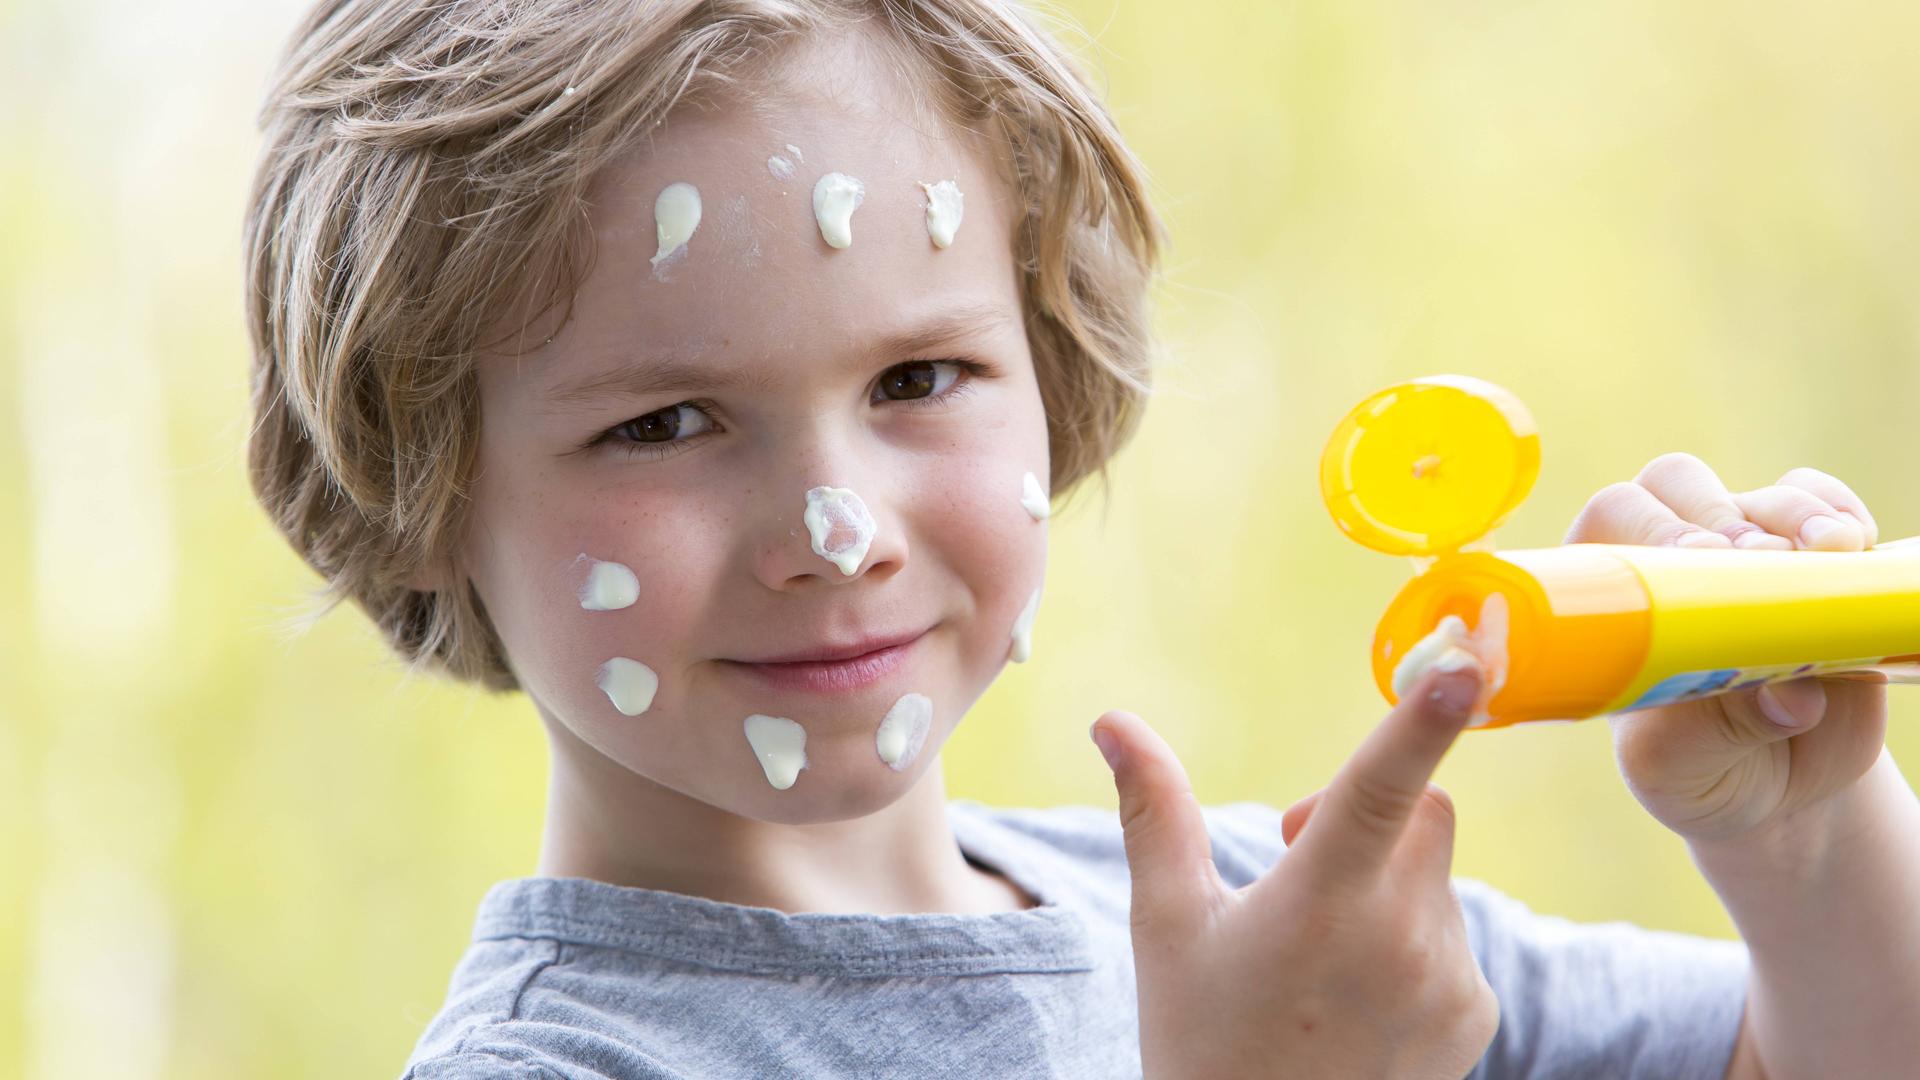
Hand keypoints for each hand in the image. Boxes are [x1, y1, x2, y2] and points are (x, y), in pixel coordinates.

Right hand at [1090, 662, 1499, 1078]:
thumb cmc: (1202, 1042)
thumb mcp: (1168, 926)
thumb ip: (1154, 811)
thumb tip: (1113, 722)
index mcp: (1321, 903)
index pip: (1379, 789)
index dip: (1421, 720)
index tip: (1462, 666)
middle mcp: (1400, 936)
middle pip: (1422, 811)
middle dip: (1370, 811)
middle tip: (1301, 862)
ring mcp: (1448, 979)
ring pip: (1432, 873)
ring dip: (1386, 882)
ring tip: (1320, 956)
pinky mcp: (1475, 1013)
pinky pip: (1452, 933)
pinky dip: (1411, 939)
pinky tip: (1356, 994)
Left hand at [1563, 452, 1890, 845]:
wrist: (1779, 783)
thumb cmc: (1699, 770)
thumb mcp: (1683, 770)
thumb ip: (1718, 735)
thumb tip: (1792, 699)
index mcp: (1609, 595)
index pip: (1607, 523)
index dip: (1651, 527)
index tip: (1698, 558)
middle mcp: (1669, 558)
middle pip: (1677, 485)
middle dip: (1722, 516)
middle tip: (1763, 562)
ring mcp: (1744, 548)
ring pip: (1758, 493)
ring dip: (1796, 515)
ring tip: (1830, 556)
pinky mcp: (1815, 556)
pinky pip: (1823, 502)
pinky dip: (1841, 513)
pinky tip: (1858, 548)